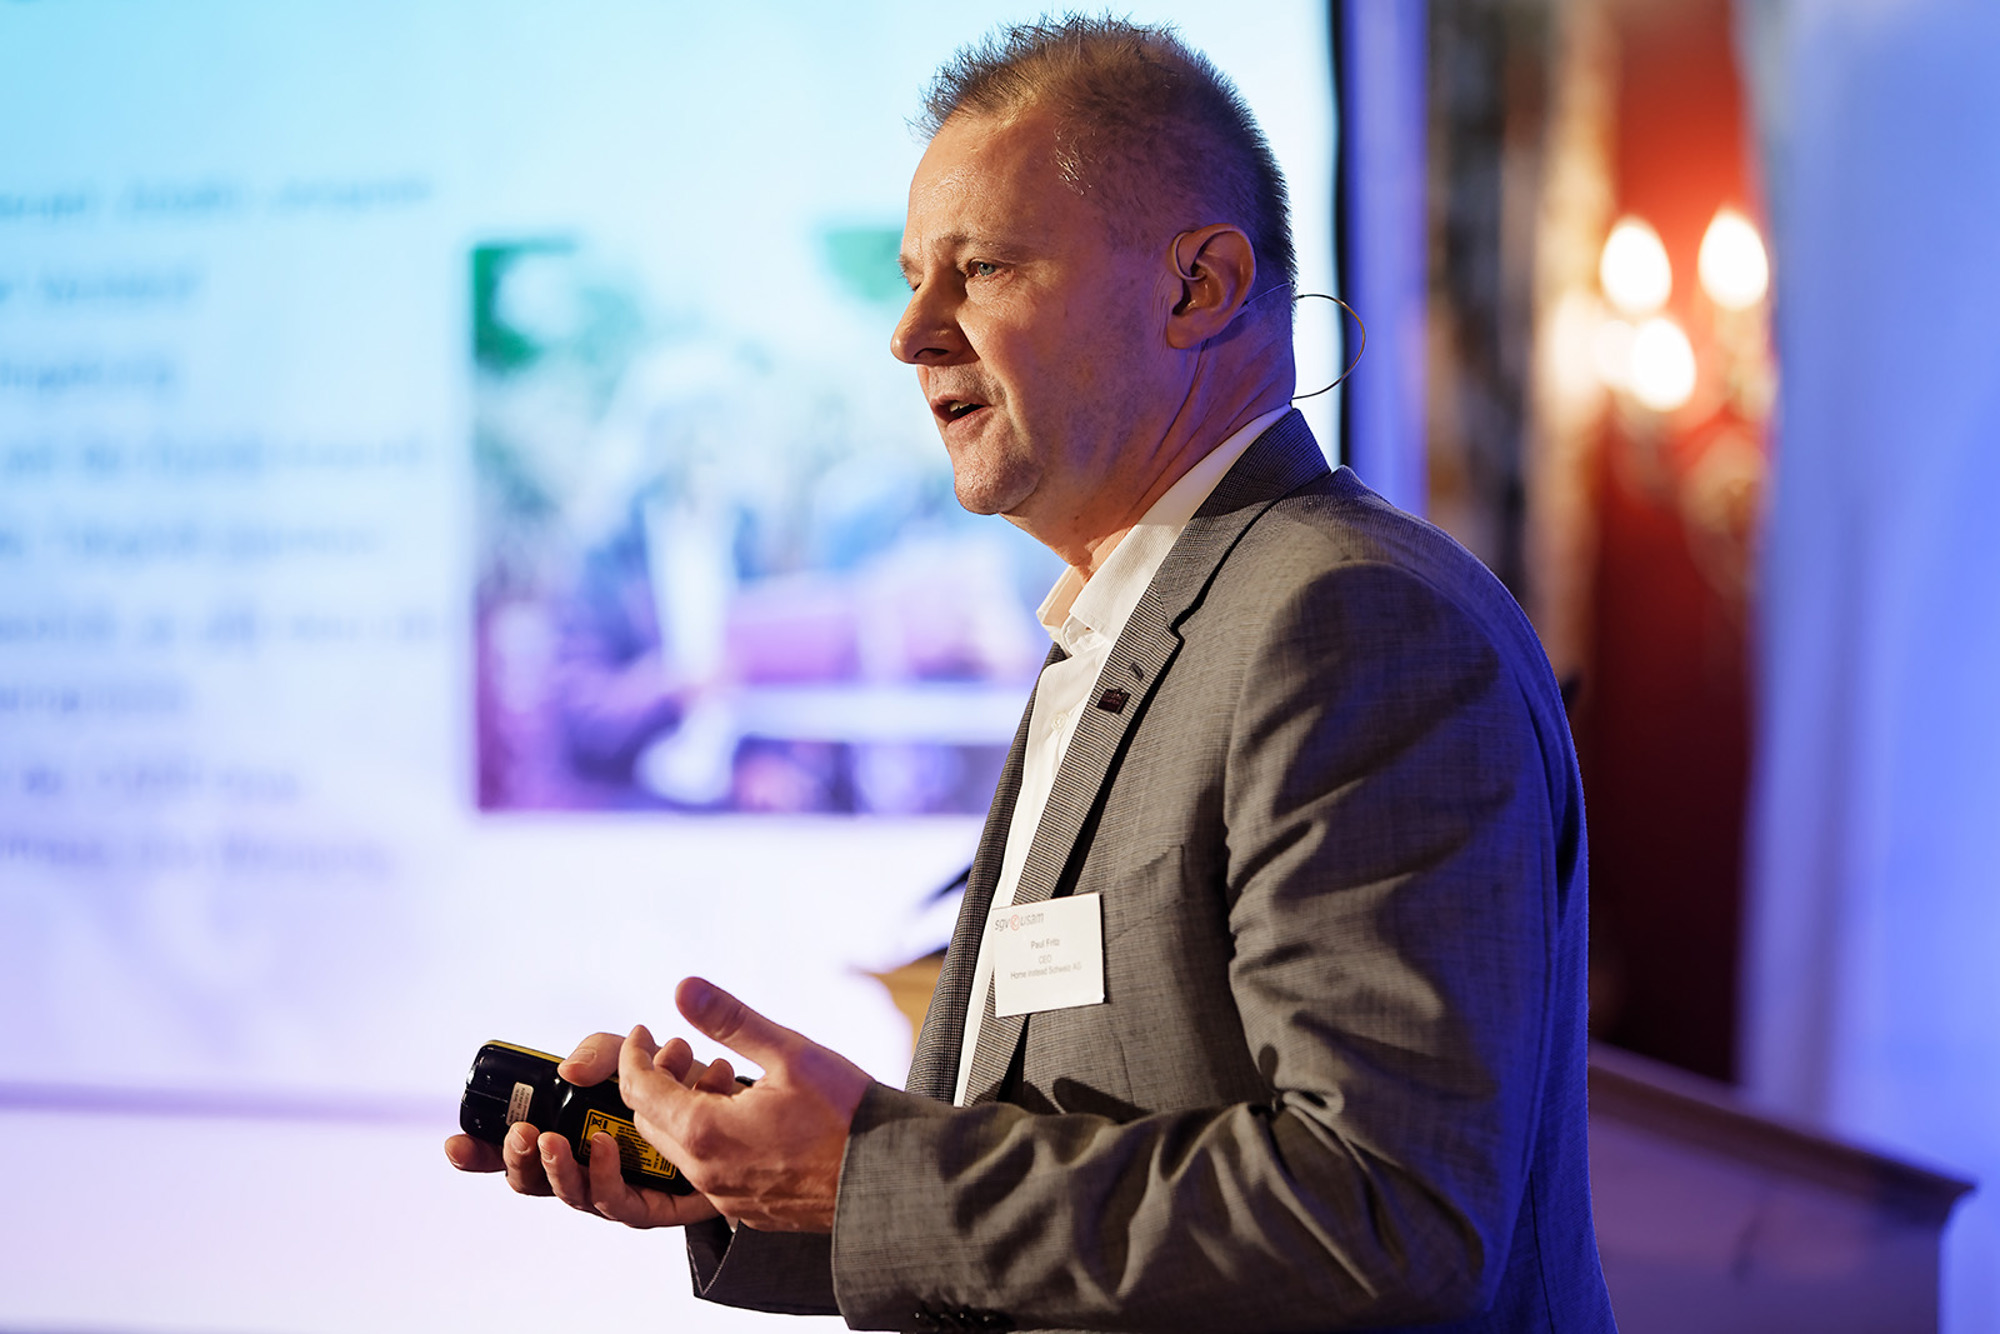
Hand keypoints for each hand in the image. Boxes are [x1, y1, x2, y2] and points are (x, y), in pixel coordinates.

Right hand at [444, 1031, 737, 1228]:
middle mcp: (592, 1165)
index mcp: (575, 1131)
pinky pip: (624, 1207)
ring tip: (554, 1140)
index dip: (479, 1154)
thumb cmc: (680, 1078)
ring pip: (576, 1197)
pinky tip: (604, 1146)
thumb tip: (569, 1070)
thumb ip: (600, 1052)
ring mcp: (622, 1188)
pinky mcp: (658, 1207)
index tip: (453, 1143)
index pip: (516, 1152)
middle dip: (518, 1163)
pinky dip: (607, 1178)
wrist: (749, 1103)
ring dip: (558, 1172)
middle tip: (521, 1135)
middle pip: (536, 1182)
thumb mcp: (633, 1051)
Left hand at [618, 977, 873, 1232]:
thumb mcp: (789, 1052)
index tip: (642, 1032)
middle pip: (651, 1124)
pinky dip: (711, 1139)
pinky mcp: (750, 1211)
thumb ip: (730, 1020)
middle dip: (658, 1082)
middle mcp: (708, 1174)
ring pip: (681, 1151)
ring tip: (727, 1078)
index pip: (640, 1091)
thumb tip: (684, 989)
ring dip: (687, 1111)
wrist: (888, 1176)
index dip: (633, 1055)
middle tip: (686, 1050)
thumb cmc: (846, 1114)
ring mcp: (728, 1199)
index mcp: (706, 1133)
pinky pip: (711, 1173)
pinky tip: (747, 1116)